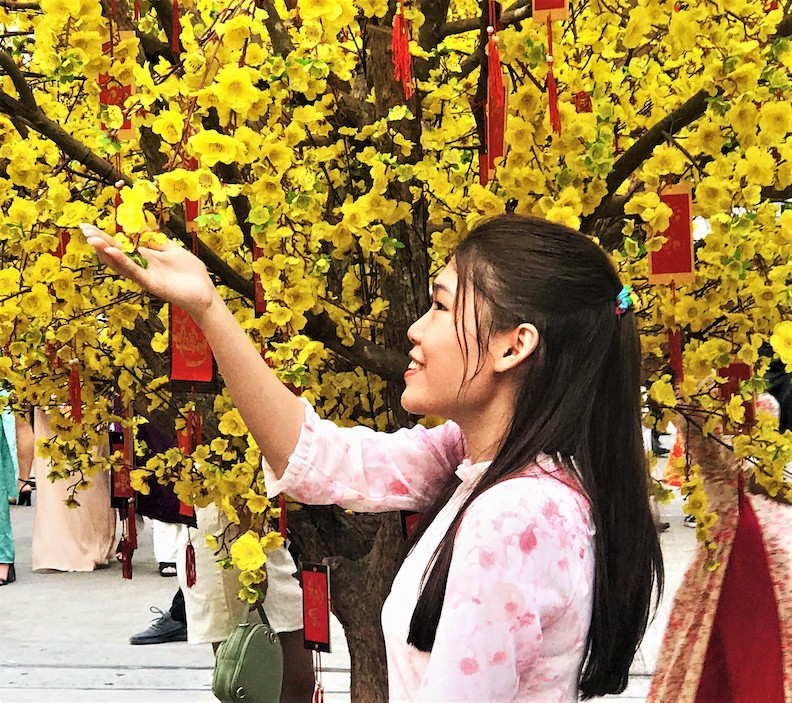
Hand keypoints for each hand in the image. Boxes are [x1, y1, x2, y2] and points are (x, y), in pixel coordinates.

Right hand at [80, 224, 217, 319]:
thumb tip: (142, 223)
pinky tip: (112, 252)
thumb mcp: (171, 249)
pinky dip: (123, 261)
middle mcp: (141, 267)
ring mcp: (145, 276)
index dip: (105, 235)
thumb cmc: (189, 272)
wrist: (204, 291)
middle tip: (83, 229)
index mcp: (145, 257)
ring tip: (92, 239)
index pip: (121, 244)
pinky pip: (134, 272)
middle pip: (115, 252)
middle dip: (99, 241)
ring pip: (121, 263)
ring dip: (106, 251)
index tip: (88, 225)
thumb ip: (156, 239)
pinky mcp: (151, 284)